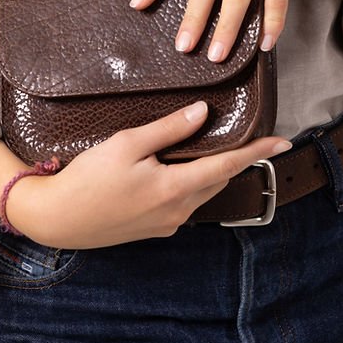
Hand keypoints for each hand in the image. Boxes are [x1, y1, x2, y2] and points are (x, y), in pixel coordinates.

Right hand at [6, 101, 292, 248]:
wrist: (58, 219)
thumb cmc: (88, 178)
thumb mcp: (127, 144)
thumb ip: (168, 129)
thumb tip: (203, 113)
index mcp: (175, 189)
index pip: (227, 165)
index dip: (257, 152)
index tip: (283, 142)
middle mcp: (177, 211)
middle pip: (218, 180)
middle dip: (238, 160)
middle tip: (258, 140)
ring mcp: (165, 223)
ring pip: (202, 192)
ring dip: (216, 172)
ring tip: (226, 149)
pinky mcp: (152, 228)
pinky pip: (185, 202)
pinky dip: (194, 183)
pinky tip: (187, 169)